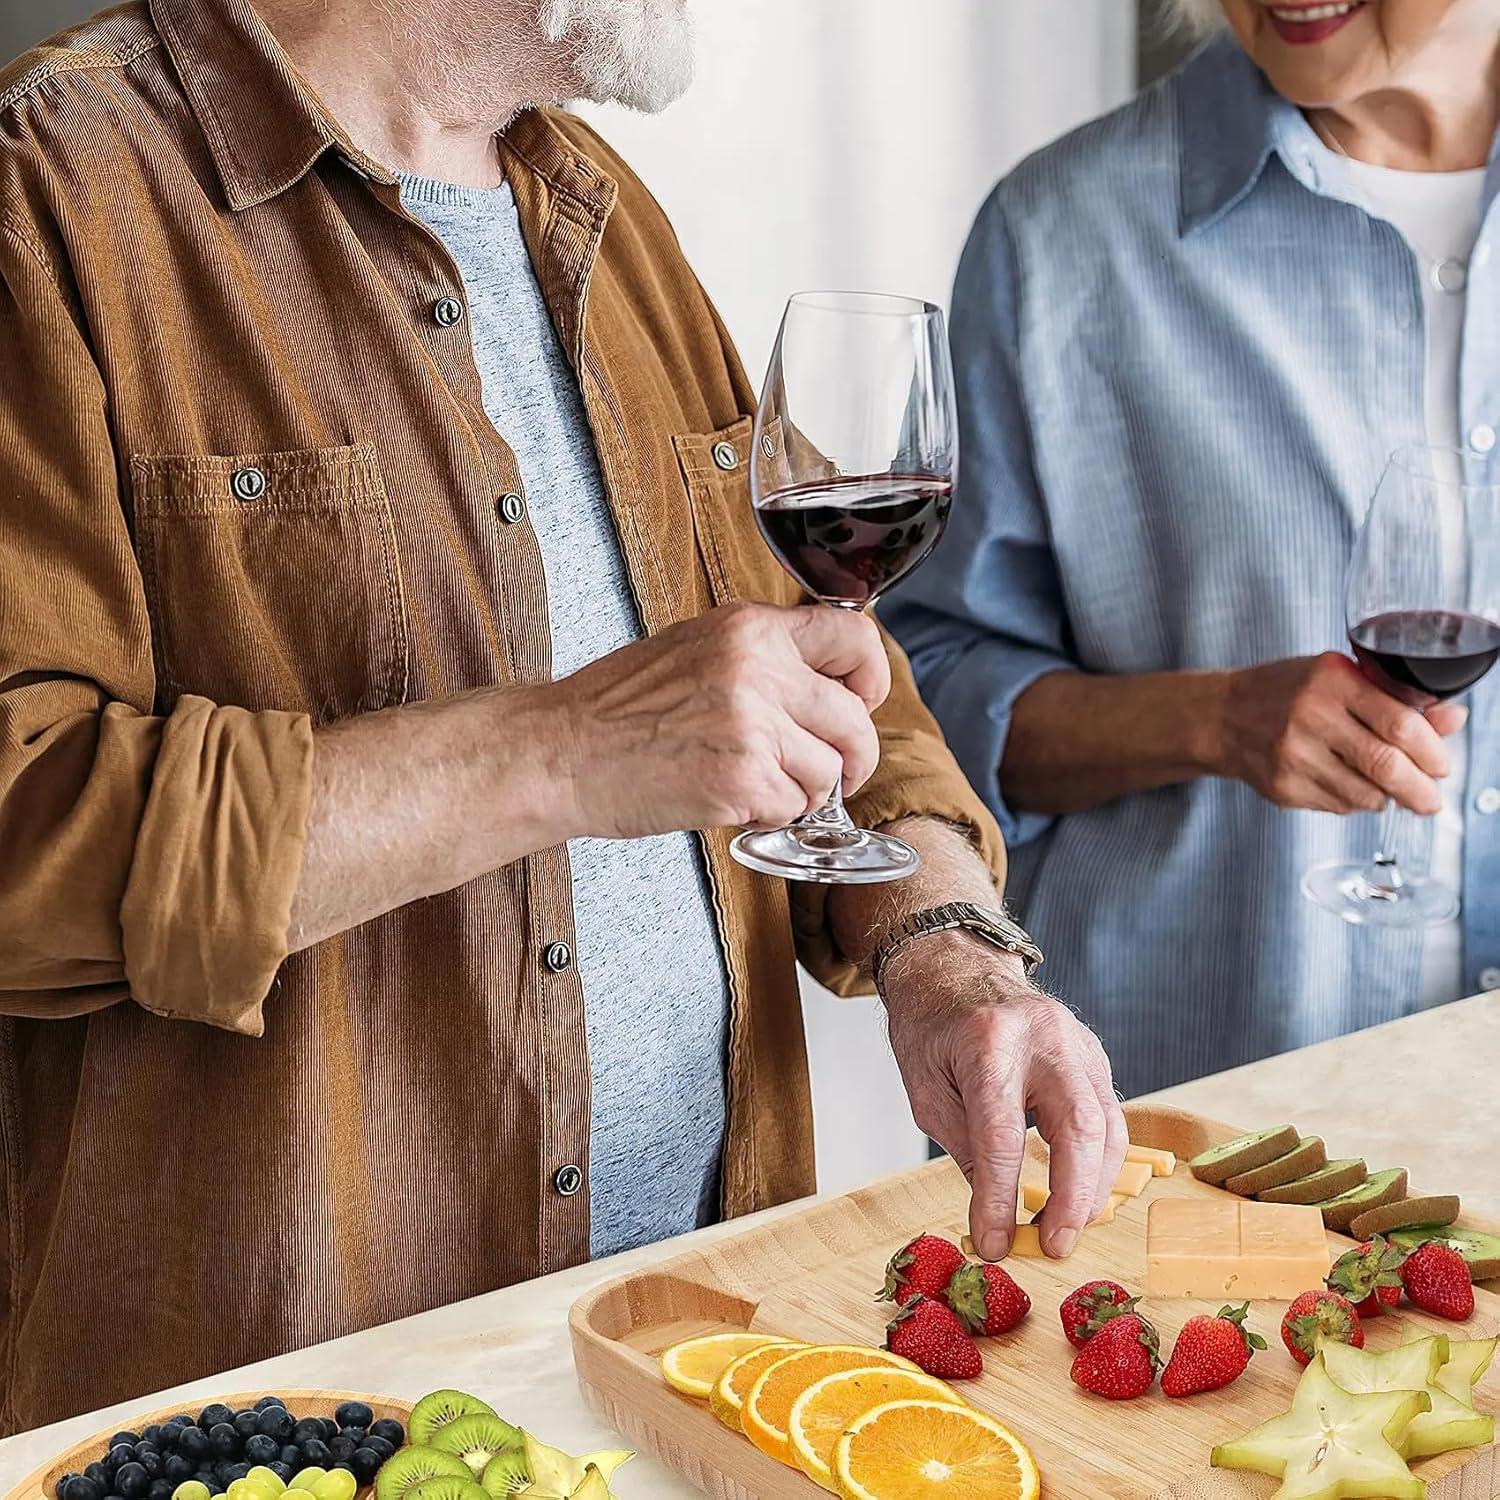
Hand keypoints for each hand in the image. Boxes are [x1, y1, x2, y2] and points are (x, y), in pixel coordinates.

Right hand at [550, 602, 889, 839]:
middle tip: (831, 772)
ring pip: (827, 772)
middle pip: (854, 720)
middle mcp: (757, 670)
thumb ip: (761, 658)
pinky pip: (792, 808)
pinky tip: (731, 801)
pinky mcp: (741, 780)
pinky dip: (769, 815)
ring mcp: (752, 726)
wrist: (559, 751)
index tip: (862, 701)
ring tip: (756, 784)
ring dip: (801, 790)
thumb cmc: (615, 709)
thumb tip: (826, 685)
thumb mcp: (694, 649)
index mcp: (748, 629)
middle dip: (851, 756)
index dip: (870, 678)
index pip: (854, 639)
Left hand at [883, 935, 1126, 1262]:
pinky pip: (1108, 1113)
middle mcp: (1043, 1036)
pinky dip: (1099, 1159)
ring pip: (1106, 1124)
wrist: (953, 967)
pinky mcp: (1092, 1052)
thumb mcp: (927, 1090)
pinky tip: (1081, 1191)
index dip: (1001, 1197)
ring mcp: (1076, 1040)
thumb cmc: (932, 1029)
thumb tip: (998, 1218)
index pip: (1002, 1135)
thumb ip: (965, 1149)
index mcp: (987, 1041)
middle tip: (1054, 1247)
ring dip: (1094, 1187)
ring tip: (1068, 1228)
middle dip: (1071, 1198)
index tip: (996, 1243)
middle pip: (1078, 1127)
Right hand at [1218, 653, 1465, 814]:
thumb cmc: (1288, 692)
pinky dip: (1355, 803)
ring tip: (1388, 790)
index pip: (1399, 724)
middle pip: (1386, 766)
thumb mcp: (1341, 680)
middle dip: (1420, 791)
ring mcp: (1293, 756)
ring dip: (1387, 798)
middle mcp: (1310, 716)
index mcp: (1332, 680)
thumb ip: (1398, 699)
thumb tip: (1454, 721)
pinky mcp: (1282, 787)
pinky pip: (1338, 806)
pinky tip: (1348, 786)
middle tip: (1431, 800)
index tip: (1443, 766)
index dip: (1432, 751)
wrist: (1221, 716)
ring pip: (1365, 795)